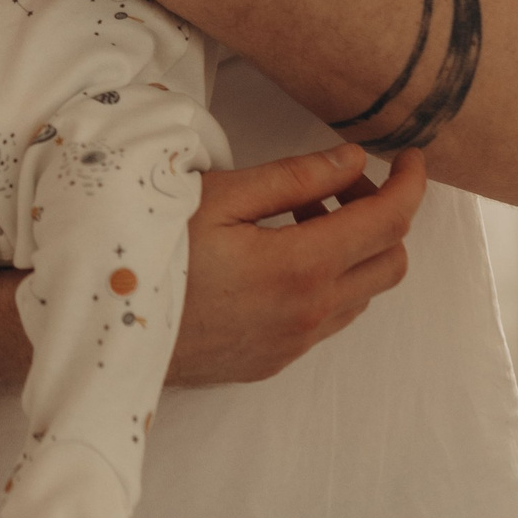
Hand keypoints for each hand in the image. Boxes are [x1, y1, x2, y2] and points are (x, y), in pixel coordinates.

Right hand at [166, 145, 425, 384]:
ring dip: (352, 250)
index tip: (410, 156)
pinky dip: (327, 281)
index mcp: (303, 266)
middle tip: (337, 185)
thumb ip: (294, 177)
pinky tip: (277, 258)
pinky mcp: (274, 361)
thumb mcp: (219, 196)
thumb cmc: (152, 251)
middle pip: (392, 261)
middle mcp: (311, 312)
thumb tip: (352, 160)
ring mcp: (295, 343)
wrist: (105, 328)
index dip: (412, 182)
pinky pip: (328, 319)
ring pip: (363, 294)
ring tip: (296, 218)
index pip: (390, 221)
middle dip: (382, 215)